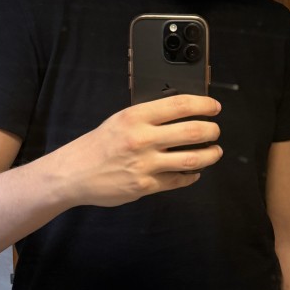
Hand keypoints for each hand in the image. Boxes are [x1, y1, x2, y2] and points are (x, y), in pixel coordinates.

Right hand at [53, 94, 222, 206]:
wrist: (73, 173)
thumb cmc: (96, 146)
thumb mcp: (120, 121)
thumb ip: (147, 118)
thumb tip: (180, 115)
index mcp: (136, 116)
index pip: (180, 105)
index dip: (204, 105)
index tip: (215, 107)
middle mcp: (142, 139)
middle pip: (192, 132)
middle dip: (212, 131)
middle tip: (215, 132)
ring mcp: (145, 164)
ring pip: (191, 159)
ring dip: (210, 155)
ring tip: (214, 152)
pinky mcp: (145, 185)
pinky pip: (177, 180)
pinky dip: (191, 176)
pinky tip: (194, 172)